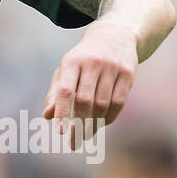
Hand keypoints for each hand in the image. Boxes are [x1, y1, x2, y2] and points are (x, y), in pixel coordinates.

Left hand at [42, 17, 138, 145]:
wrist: (114, 36)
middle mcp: (92, 63)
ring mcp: (112, 68)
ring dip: (94, 123)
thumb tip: (48, 116)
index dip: (62, 111)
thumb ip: (56, 92)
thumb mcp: (66, 69)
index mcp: (72, 62)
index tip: (60, 131)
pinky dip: (109, 117)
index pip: (65, 90)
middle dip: (79, 124)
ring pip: (102, 104)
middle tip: (74, 141)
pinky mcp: (128, 74)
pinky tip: (102, 124)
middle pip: (85, 100)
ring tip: (86, 134)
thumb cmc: (83, 58)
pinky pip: (119, 102)